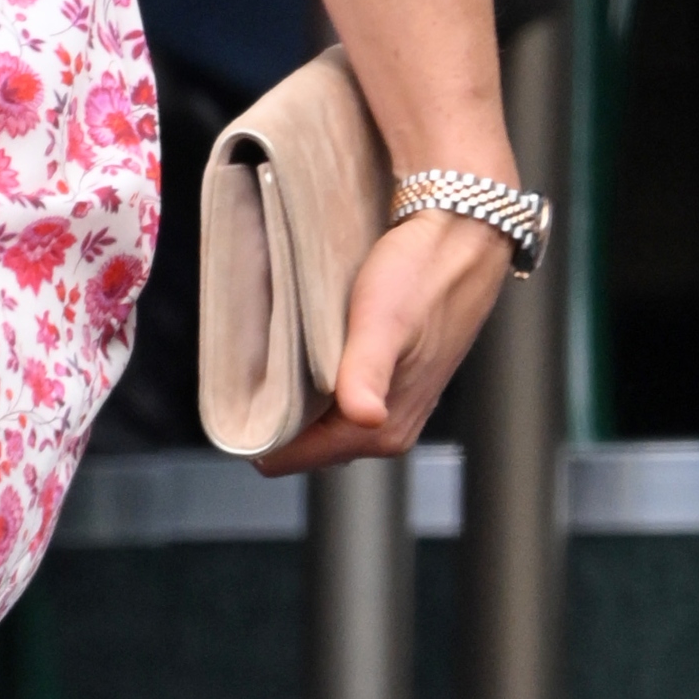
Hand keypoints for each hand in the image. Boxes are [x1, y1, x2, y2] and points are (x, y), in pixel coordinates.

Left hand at [257, 207, 511, 473]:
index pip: (292, 458)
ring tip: (271, 357)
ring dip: (291, 399)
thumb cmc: (422, 274)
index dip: (257, 434)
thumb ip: (368, 373)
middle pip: (303, 445)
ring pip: (318, 423)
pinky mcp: (392, 384)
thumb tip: (364, 417)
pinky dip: (312, 384)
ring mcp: (390, 408)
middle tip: (249, 367)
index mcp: (380, 429)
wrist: (463, 239)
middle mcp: (386, 430)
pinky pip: (335, 402)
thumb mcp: (384, 320)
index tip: (235, 394)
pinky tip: (301, 352)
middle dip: (272, 417)